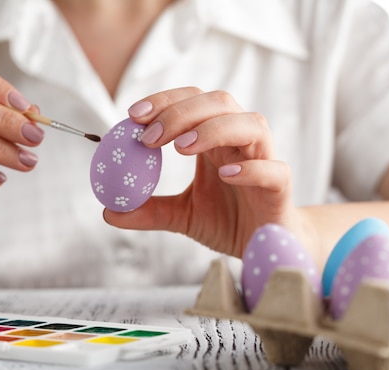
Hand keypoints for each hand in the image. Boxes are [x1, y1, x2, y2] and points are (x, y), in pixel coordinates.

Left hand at [104, 87, 313, 260]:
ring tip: (180, 149)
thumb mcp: (181, 215)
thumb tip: (108, 211)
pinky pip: (273, 169)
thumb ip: (149, 210)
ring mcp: (264, 161)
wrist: (265, 248)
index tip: (132, 116)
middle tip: (149, 137)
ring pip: (251, 125)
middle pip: (219, 103)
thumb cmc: (227, 221)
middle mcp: (240, 142)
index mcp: (215, 141)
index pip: (192, 102)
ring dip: (213, 129)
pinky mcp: (280, 189)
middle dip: (181, 113)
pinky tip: (225, 175)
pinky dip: (251, 168)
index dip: (164, 102)